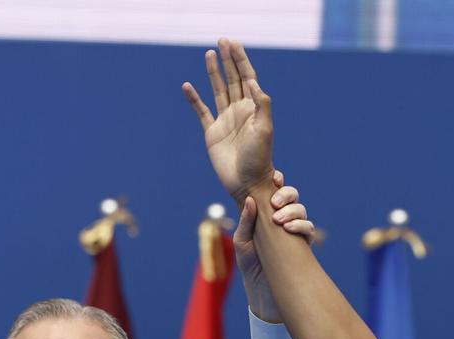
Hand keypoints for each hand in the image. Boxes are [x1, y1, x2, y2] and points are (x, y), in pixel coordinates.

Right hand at [183, 38, 274, 201]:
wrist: (247, 183)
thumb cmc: (259, 158)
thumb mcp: (265, 129)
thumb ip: (261, 103)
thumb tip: (252, 80)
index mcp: (253, 108)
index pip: (247, 77)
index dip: (240, 60)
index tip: (233, 44)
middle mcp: (239, 111)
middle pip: (233, 79)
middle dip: (228, 60)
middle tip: (222, 40)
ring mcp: (225, 121)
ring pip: (218, 90)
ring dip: (213, 72)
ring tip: (209, 54)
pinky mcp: (212, 132)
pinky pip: (201, 111)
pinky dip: (194, 99)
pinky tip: (187, 86)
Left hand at [234, 170, 314, 322]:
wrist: (263, 292)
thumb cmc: (250, 265)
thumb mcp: (242, 242)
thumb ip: (246, 221)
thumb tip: (250, 199)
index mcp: (266, 214)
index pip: (274, 191)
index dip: (277, 182)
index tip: (275, 178)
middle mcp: (282, 219)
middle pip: (292, 196)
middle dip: (286, 194)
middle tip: (275, 202)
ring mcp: (294, 231)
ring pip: (301, 210)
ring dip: (293, 210)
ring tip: (279, 220)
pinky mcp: (303, 245)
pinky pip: (308, 229)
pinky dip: (301, 225)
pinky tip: (289, 229)